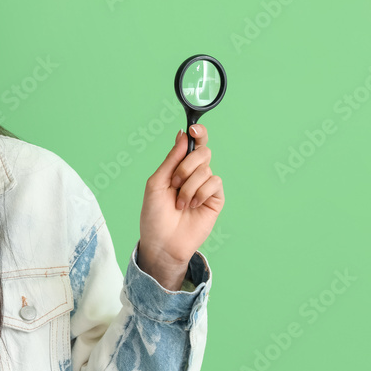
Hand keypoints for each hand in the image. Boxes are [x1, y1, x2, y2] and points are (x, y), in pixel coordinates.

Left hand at [137, 124, 223, 290]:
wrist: (162, 241)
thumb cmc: (154, 214)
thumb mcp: (156, 183)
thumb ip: (171, 159)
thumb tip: (183, 135)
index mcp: (178, 167)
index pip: (193, 144)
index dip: (197, 133)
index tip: (194, 129)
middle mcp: (194, 174)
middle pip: (202, 152)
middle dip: (186, 166)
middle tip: (174, 183)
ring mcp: (205, 186)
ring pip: (206, 169)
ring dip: (188, 187)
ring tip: (180, 203)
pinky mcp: (215, 199)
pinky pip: (214, 183)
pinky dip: (199, 193)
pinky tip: (191, 206)